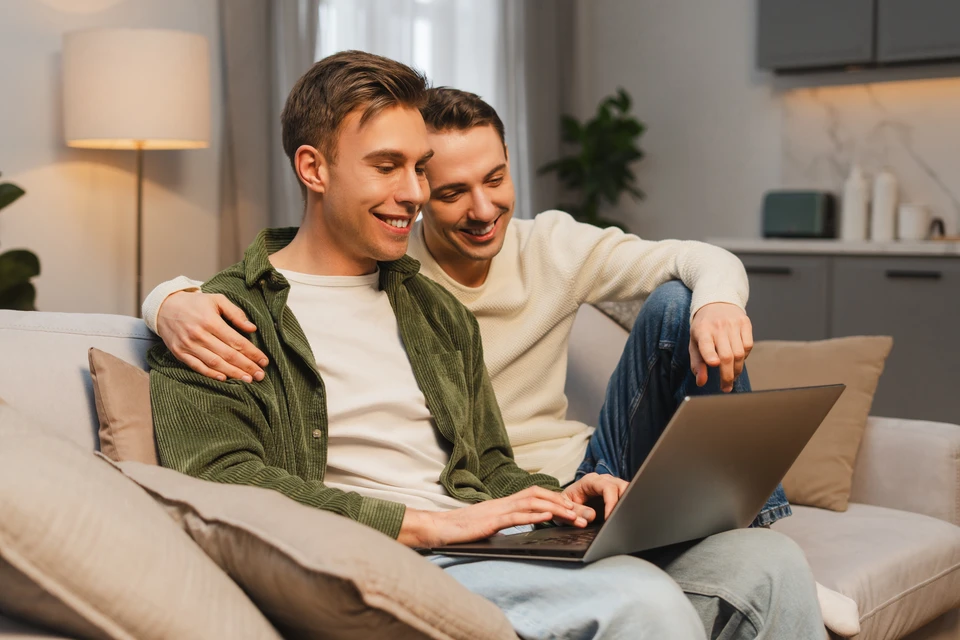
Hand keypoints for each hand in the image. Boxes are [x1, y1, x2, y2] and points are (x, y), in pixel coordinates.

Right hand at [156, 291, 268, 382]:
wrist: (164, 307)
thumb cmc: (195, 303)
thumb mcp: (217, 300)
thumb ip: (235, 313)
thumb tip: (252, 328)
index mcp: (210, 321)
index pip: (236, 340)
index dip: (252, 352)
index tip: (264, 361)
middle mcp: (199, 334)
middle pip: (227, 354)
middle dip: (246, 366)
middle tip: (260, 375)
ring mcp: (188, 345)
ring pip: (214, 363)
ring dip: (232, 373)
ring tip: (248, 380)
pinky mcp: (179, 353)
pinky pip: (196, 366)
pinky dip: (210, 374)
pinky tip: (224, 378)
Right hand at [398, 486, 593, 547]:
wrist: (437, 528)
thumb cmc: (460, 530)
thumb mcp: (487, 525)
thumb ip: (503, 523)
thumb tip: (519, 527)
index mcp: (503, 504)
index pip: (535, 495)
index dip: (556, 499)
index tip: (574, 508)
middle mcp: (503, 503)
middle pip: (539, 494)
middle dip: (563, 502)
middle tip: (583, 512)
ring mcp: (497, 510)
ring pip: (533, 503)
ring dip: (556, 509)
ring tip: (575, 517)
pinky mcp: (491, 521)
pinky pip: (516, 516)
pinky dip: (534, 515)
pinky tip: (548, 517)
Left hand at [562, 472, 628, 519]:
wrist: (564, 504)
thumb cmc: (565, 504)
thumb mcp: (564, 508)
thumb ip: (576, 511)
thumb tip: (591, 516)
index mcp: (590, 481)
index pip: (607, 487)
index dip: (611, 502)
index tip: (610, 517)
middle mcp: (602, 480)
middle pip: (621, 485)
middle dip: (624, 500)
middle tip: (620, 517)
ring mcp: (610, 486)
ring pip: (627, 489)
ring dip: (627, 502)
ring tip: (622, 517)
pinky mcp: (615, 494)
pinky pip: (626, 496)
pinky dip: (626, 505)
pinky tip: (623, 515)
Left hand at [689, 302, 752, 392]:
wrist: (717, 302)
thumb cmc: (703, 328)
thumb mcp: (694, 343)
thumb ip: (697, 363)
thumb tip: (701, 382)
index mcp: (702, 330)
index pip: (706, 344)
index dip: (710, 354)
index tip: (714, 364)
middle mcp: (718, 326)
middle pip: (727, 355)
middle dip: (727, 375)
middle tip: (726, 387)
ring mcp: (733, 324)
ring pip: (740, 353)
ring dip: (737, 369)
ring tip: (731, 377)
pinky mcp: (745, 323)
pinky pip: (749, 345)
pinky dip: (745, 357)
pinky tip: (738, 359)